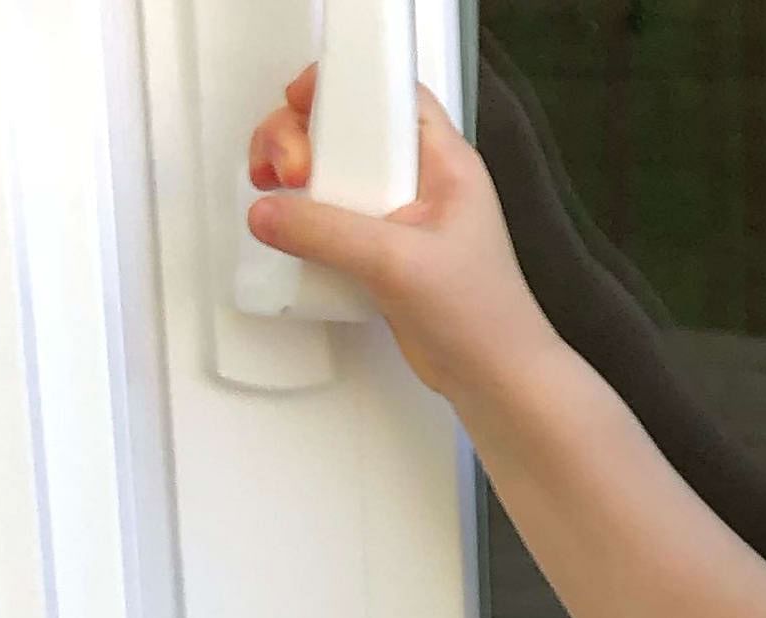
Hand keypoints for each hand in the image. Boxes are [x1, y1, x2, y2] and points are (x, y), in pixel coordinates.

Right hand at [248, 69, 554, 404]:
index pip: (388, 92)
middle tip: (288, 171)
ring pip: (334, 170)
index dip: (340, 87)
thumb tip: (269, 213)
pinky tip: (289, 227)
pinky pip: (332, 214)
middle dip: (302, 136)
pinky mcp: (382, 250)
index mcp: (444, 163)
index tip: (301, 105)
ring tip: (273, 192)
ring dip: (295, 174)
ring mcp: (399, 216)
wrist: (497, 382)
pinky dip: (305, 215)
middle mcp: (421, 181)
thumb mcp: (400, 264)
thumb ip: (328, 233)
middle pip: (346, 126)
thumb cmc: (485, 321)